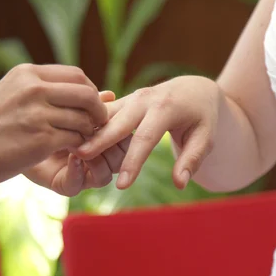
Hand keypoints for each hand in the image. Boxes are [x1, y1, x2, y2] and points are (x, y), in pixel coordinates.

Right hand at [0, 64, 108, 190]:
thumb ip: (45, 89)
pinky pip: (76, 139)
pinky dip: (79, 147)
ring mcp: (37, 114)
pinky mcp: (41, 140)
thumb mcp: (11, 94)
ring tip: (79, 139)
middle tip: (96, 124)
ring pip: (84, 119)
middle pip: (86, 93)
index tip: (89, 107)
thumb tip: (97, 91)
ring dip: (88, 132)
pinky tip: (70, 151)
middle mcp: (33, 89)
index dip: (90, 92)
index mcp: (26, 74)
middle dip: (97, 110)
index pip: (76, 75)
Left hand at [25, 91, 131, 195]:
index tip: (112, 118)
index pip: (123, 138)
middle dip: (114, 147)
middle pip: (120, 159)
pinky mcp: (66, 185)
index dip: (122, 131)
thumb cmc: (40, 118)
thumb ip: (85, 104)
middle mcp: (96, 159)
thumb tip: (110, 94)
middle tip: (104, 133)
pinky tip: (73, 157)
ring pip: (105, 176)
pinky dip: (78, 171)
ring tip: (85, 146)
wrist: (10, 138)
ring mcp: (82, 174)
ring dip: (97, 160)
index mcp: (101, 139)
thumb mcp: (65, 108)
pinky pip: (79, 184)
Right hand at [76, 76, 220, 189]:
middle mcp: (144, 99)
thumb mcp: (206, 138)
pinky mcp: (122, 101)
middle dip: (99, 140)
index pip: (146, 138)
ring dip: (87, 131)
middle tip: (80, 158)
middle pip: (117, 122)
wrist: (194, 89)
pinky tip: (72, 141)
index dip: (133, 163)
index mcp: (166, 108)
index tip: (122, 186)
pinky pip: (102, 113)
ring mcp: (131, 98)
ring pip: (104, 115)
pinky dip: (88, 126)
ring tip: (69, 150)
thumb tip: (180, 184)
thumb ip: (192, 160)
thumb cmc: (202, 117)